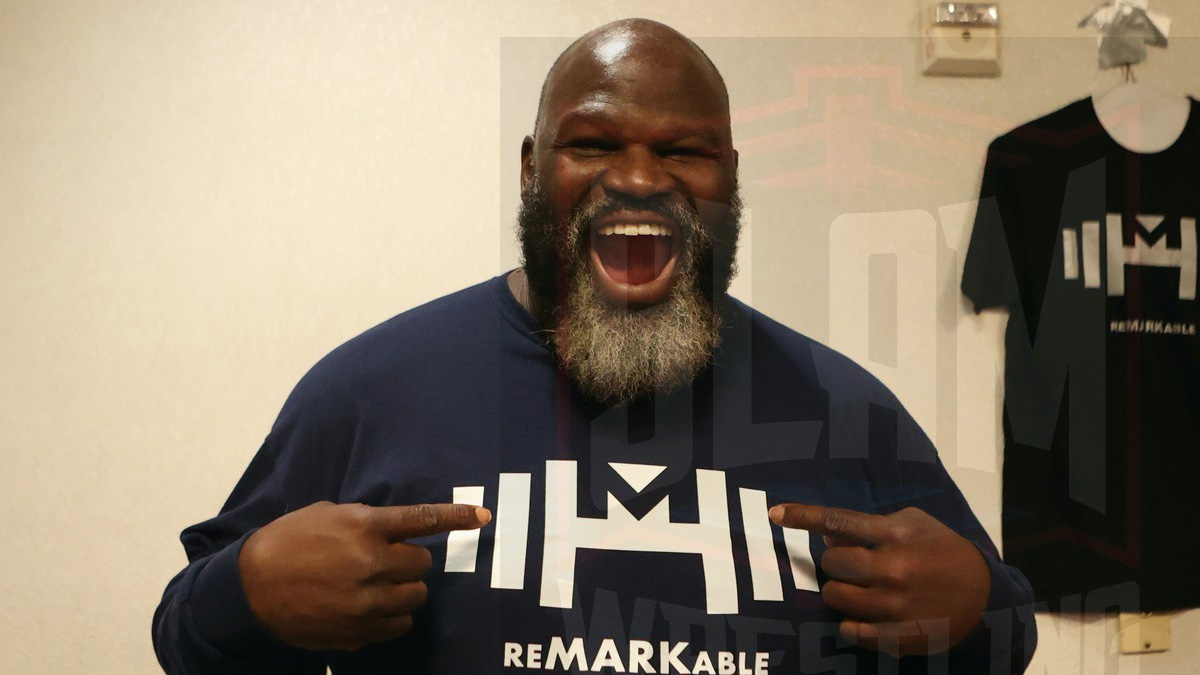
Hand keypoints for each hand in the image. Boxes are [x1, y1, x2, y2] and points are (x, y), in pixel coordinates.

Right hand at [238, 501, 490, 650]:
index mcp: (363, 526)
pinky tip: (371, 608)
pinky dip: (393, 617)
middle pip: (423, 564)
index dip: (456, 518)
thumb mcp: (327, 515)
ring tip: (378, 585)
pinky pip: (400, 625)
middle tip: (387, 560)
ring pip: (415, 596)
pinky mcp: (360, 630)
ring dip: (404, 589)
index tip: (482, 517)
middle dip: (410, 560)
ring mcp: (367, 600)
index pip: (422, 520)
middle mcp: (371, 562)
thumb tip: (397, 530)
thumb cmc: (288, 542)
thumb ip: (366, 520)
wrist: (251, 589)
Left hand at [769, 504, 989, 656]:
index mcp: (895, 535)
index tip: (774, 513)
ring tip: (862, 590)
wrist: (984, 594)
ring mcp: (896, 605)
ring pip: (834, 597)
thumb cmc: (941, 550)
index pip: (838, 521)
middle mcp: (893, 568)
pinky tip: (867, 614)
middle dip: (835, 563)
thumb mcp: (911, 524)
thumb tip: (827, 536)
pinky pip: (850, 631)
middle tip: (853, 566)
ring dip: (841, 592)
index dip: (803, 516)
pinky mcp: (900, 635)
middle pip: (830, 564)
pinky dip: (851, 622)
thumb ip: (870, 526)